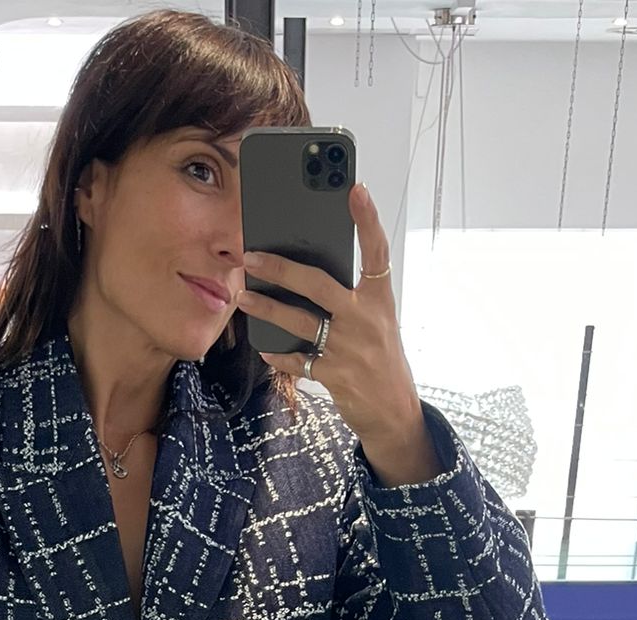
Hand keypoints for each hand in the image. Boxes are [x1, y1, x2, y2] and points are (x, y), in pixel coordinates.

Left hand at [239, 184, 438, 485]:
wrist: (394, 413)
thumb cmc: (380, 359)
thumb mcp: (378, 323)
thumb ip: (352, 298)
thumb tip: (308, 274)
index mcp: (380, 300)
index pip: (376, 252)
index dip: (367, 220)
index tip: (356, 188)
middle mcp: (366, 320)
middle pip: (318, 285)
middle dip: (281, 269)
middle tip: (251, 257)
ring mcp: (351, 349)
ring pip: (300, 322)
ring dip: (266, 309)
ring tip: (242, 297)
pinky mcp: (337, 376)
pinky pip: (299, 361)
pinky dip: (279, 355)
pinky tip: (264, 347)